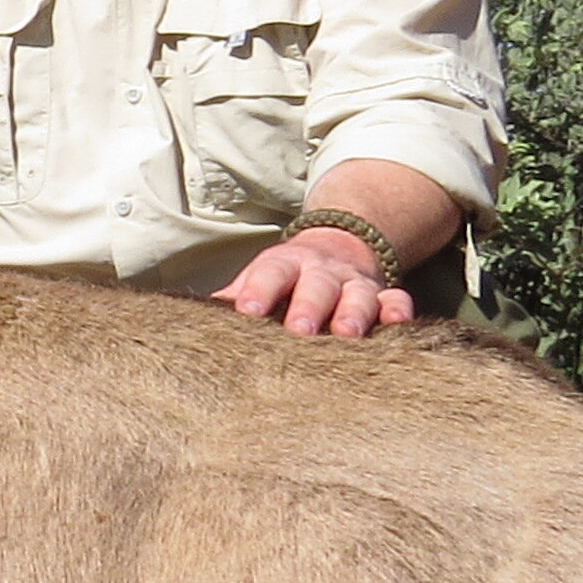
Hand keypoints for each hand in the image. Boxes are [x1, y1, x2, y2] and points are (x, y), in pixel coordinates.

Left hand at [218, 226, 415, 339]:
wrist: (337, 248)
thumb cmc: (285, 278)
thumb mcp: (258, 279)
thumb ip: (233, 299)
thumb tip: (185, 322)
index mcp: (284, 265)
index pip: (269, 273)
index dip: (258, 290)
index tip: (246, 312)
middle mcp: (321, 271)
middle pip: (316, 284)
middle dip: (308, 306)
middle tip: (299, 330)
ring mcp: (355, 282)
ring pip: (359, 293)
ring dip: (354, 312)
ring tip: (347, 334)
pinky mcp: (384, 295)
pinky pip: (396, 300)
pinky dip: (398, 311)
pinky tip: (397, 324)